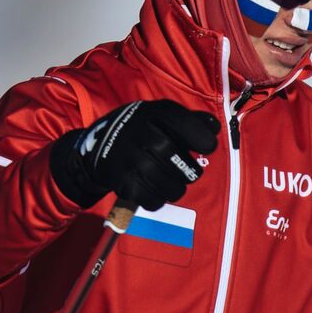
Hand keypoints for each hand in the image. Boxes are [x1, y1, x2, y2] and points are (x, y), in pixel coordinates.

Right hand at [50, 100, 220, 210]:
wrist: (97, 146)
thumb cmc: (141, 130)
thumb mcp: (160, 115)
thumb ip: (189, 120)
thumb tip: (214, 127)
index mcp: (153, 113)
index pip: (188, 126)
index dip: (204, 139)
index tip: (207, 146)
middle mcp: (140, 133)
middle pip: (179, 160)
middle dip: (191, 171)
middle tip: (190, 173)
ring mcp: (129, 159)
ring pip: (169, 185)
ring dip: (177, 188)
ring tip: (174, 183)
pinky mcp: (122, 182)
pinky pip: (153, 200)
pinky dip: (158, 199)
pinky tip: (155, 189)